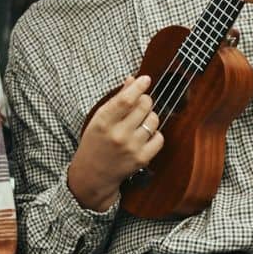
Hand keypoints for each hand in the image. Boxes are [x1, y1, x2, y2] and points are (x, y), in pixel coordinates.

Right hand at [68, 75, 164, 211]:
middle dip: (146, 100)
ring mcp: (131, 148)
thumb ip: (116, 99)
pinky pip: (159, 138)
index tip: (145, 79)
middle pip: (144, 106)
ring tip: (140, 121)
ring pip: (154, 120)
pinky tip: (145, 136)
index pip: (126, 100)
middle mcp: (117, 135)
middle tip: (141, 103)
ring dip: (150, 116)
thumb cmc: (95, 143)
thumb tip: (132, 80)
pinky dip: (155, 133)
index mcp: (103, 122)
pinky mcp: (142, 159)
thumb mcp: (98, 119)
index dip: (138, 87)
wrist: (92, 174)